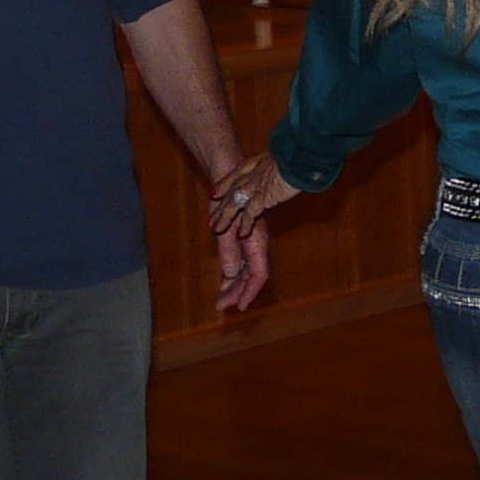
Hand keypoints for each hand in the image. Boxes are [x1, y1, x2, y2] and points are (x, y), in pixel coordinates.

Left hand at [204, 155, 282, 312]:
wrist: (228, 173)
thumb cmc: (225, 199)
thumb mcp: (222, 228)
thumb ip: (228, 252)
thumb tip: (232, 274)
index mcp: (256, 241)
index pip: (258, 273)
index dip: (249, 291)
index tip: (240, 306)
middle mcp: (256, 242)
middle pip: (252, 274)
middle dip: (238, 292)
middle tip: (223, 306)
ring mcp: (250, 239)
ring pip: (246, 268)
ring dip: (235, 283)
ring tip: (221, 297)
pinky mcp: (242, 235)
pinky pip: (241, 259)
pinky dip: (233, 272)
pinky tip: (225, 279)